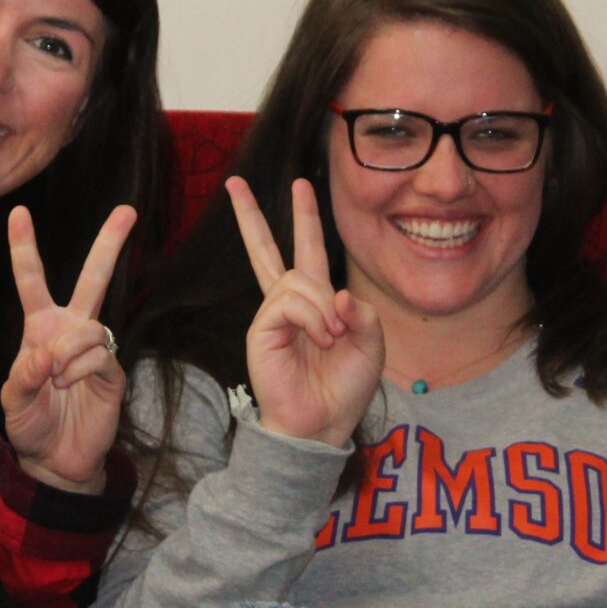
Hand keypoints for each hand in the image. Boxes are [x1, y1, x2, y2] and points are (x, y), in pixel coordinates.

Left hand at [0, 202, 135, 494]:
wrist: (56, 460)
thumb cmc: (30, 424)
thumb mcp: (11, 400)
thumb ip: (23, 375)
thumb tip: (49, 355)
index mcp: (40, 328)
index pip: (32, 281)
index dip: (25, 248)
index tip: (20, 211)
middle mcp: (70, 330)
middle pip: (93, 279)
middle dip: (109, 244)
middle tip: (127, 210)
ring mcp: (94, 349)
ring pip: (90, 325)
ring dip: (68, 351)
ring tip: (56, 378)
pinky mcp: (113, 371)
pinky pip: (99, 354)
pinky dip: (79, 369)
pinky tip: (69, 384)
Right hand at [230, 177, 383, 448]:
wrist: (322, 424)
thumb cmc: (344, 387)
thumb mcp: (371, 343)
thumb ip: (362, 312)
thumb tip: (337, 293)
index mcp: (315, 301)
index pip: (306, 250)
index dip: (305, 218)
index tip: (300, 185)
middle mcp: (288, 302)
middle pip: (266, 248)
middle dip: (250, 215)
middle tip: (235, 183)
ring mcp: (272, 315)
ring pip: (298, 280)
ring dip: (324, 306)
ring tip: (333, 336)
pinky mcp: (261, 328)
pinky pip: (288, 302)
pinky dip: (313, 317)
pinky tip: (322, 337)